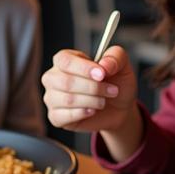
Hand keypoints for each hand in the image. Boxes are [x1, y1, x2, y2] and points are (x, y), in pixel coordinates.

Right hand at [41, 45, 142, 161]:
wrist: (118, 108)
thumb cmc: (115, 83)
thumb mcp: (122, 66)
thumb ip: (115, 57)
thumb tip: (104, 65)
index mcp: (65, 59)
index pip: (65, 60)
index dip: (84, 68)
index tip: (102, 74)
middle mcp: (53, 77)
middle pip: (66, 81)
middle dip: (93, 88)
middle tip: (111, 90)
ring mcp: (52, 97)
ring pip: (67, 100)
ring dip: (92, 101)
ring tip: (103, 101)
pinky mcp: (55, 116)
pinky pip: (63, 116)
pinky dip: (83, 113)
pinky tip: (92, 111)